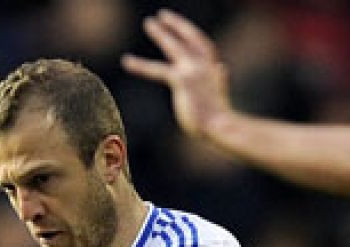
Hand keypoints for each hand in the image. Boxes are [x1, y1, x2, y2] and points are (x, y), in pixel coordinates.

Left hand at [121, 8, 232, 138]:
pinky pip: (157, 69)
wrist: (222, 126)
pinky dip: (141, 65)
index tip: (183, 27)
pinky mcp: (182, 80)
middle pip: (190, 39)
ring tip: (149, 23)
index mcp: (214, 70)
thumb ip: (220, 80)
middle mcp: (205, 66)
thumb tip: (223, 68)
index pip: (203, 46)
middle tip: (161, 15)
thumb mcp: (220, 95)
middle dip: (176, 25)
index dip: (192, 34)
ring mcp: (194, 71)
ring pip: (174, 47)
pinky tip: (126, 61)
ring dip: (161, 33)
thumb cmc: (221, 119)